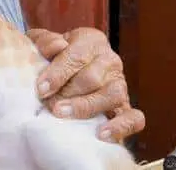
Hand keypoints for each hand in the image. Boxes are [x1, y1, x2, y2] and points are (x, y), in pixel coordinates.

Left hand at [29, 27, 144, 142]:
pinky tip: (101, 134)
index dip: (58, 73)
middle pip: (93, 77)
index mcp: (91, 40)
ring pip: (113, 94)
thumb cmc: (50, 61)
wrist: (64, 81)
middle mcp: (110, 60)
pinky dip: (120, 126)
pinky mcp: (126, 108)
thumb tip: (57, 46)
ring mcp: (121, 84)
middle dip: (67, 93)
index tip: (41, 89)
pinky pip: (134, 118)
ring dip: (86, 107)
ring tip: (63, 115)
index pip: (78, 55)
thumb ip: (44, 41)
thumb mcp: (42, 45)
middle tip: (49, 105)